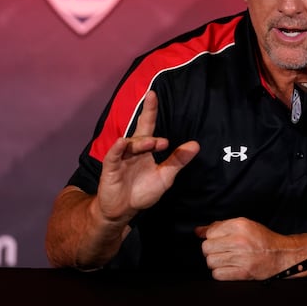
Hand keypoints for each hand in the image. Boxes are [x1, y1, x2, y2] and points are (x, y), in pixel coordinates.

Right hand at [96, 90, 198, 222]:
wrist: (123, 210)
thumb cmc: (142, 191)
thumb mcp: (165, 176)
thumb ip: (178, 160)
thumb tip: (195, 145)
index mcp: (146, 148)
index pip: (149, 126)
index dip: (151, 111)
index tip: (154, 95)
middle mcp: (133, 149)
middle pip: (140, 128)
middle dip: (146, 114)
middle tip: (154, 101)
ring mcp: (121, 157)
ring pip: (131, 144)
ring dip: (141, 142)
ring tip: (153, 143)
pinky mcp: (110, 168)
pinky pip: (113, 156)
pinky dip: (117, 149)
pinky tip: (121, 143)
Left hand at [195, 217, 285, 280]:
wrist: (281, 255)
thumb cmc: (262, 239)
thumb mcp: (244, 225)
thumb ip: (220, 226)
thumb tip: (198, 231)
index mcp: (239, 226)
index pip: (210, 232)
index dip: (211, 237)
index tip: (217, 240)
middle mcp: (239, 241)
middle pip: (206, 247)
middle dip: (211, 250)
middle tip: (220, 250)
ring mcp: (241, 258)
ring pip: (210, 261)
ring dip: (215, 262)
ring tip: (225, 259)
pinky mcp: (243, 273)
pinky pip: (217, 274)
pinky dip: (220, 272)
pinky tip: (228, 267)